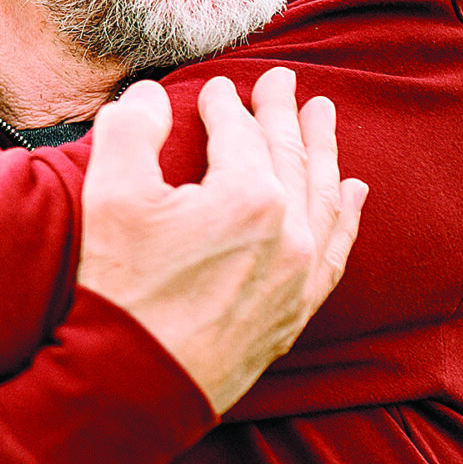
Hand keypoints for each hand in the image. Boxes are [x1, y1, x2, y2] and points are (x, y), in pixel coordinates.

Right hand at [76, 70, 368, 414]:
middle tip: (283, 80)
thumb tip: (151, 96)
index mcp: (248, 195)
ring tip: (323, 117)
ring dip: (324, 151)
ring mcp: (299, 273)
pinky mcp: (297, 309)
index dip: (227, 105)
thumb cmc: (119, 289)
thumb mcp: (111, 195)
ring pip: (322, 197)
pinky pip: (335, 250)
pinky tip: (351, 193)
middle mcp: (289, 231)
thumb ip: (132, 130)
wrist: (134, 383)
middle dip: (283, 114)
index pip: (241, 133)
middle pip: (290, 155)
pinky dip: (345, 215)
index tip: (216, 88)